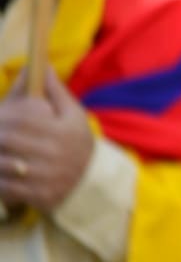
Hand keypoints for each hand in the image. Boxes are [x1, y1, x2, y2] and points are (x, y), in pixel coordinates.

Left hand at [0, 68, 94, 211]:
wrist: (91, 182)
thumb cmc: (78, 143)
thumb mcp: (74, 115)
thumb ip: (56, 92)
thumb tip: (42, 65)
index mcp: (62, 130)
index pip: (21, 119)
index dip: (3, 116)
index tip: (0, 116)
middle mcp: (54, 153)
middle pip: (7, 140)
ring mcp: (45, 176)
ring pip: (3, 164)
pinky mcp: (38, 195)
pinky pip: (6, 188)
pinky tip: (1, 172)